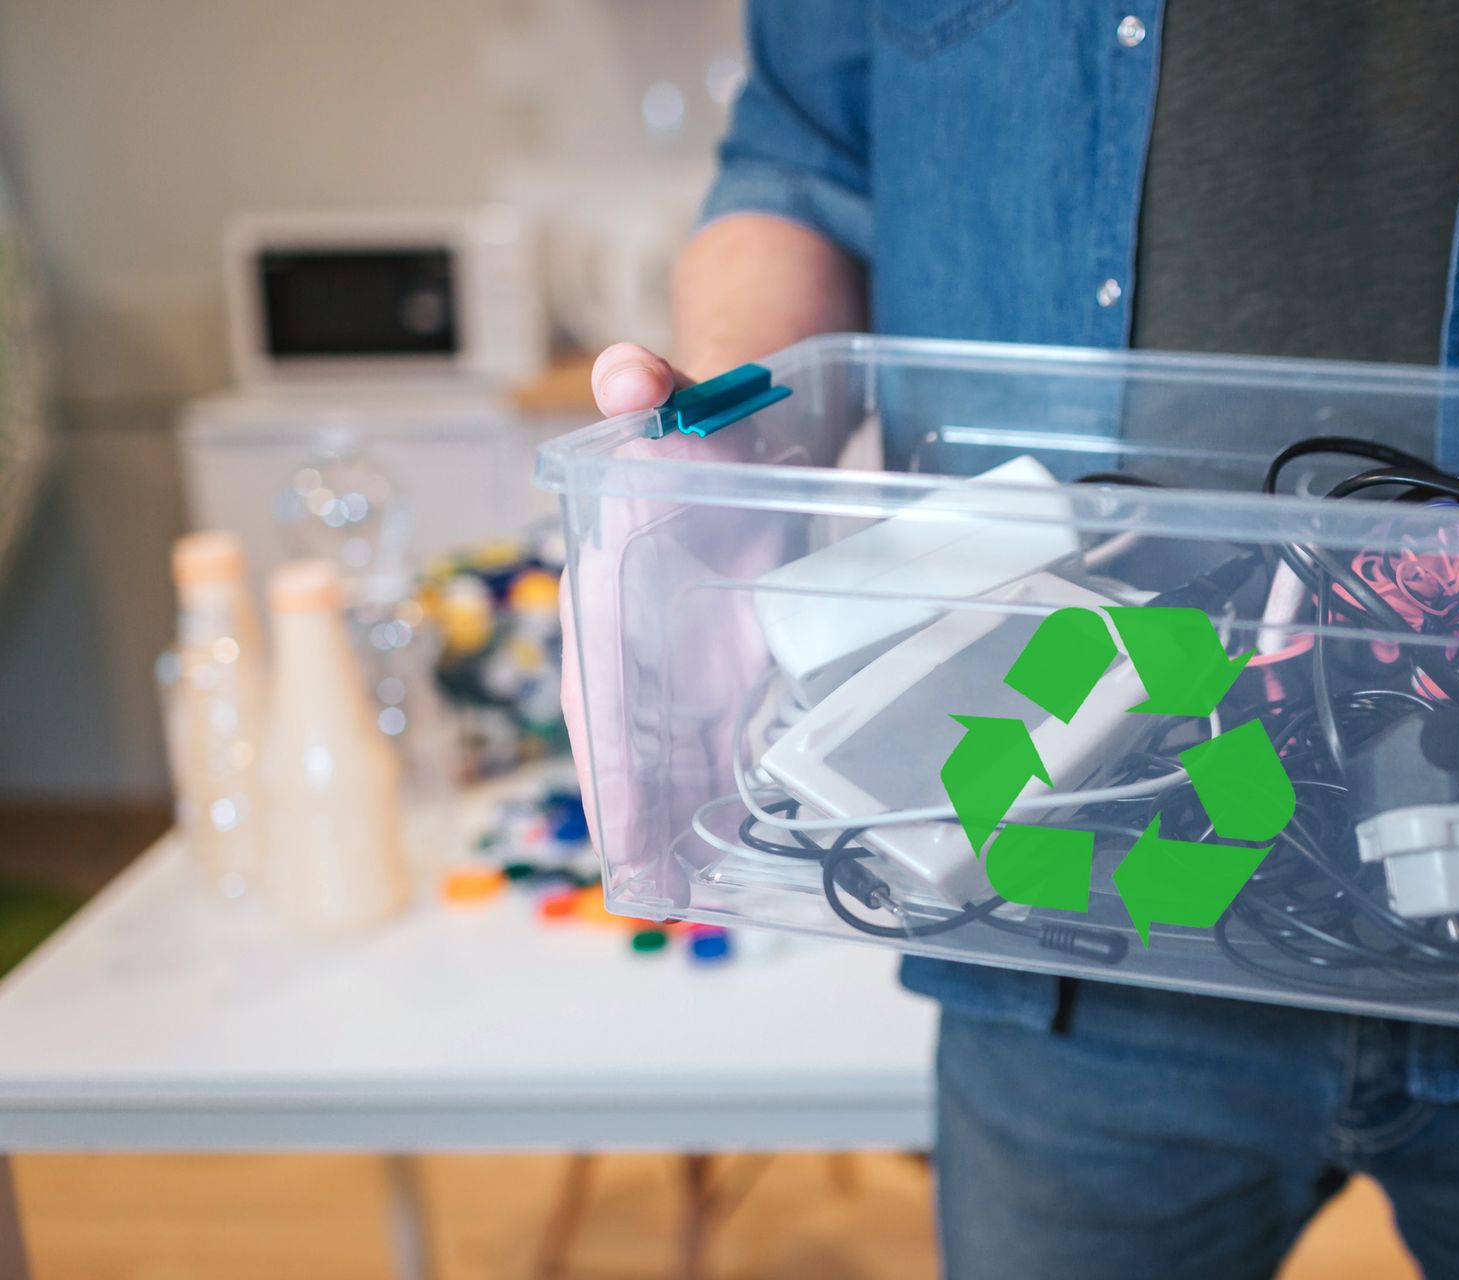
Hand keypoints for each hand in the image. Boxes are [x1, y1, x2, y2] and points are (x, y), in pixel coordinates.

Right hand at [560, 341, 766, 890]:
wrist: (736, 428)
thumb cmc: (704, 423)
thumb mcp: (688, 402)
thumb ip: (658, 392)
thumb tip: (625, 369)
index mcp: (612, 580)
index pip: (600, 683)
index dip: (610, 762)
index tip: (624, 834)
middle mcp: (630, 633)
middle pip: (623, 740)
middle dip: (635, 818)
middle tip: (655, 895)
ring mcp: (671, 658)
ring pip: (660, 753)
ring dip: (670, 822)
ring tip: (685, 895)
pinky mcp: (715, 668)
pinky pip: (705, 742)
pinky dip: (710, 793)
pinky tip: (728, 843)